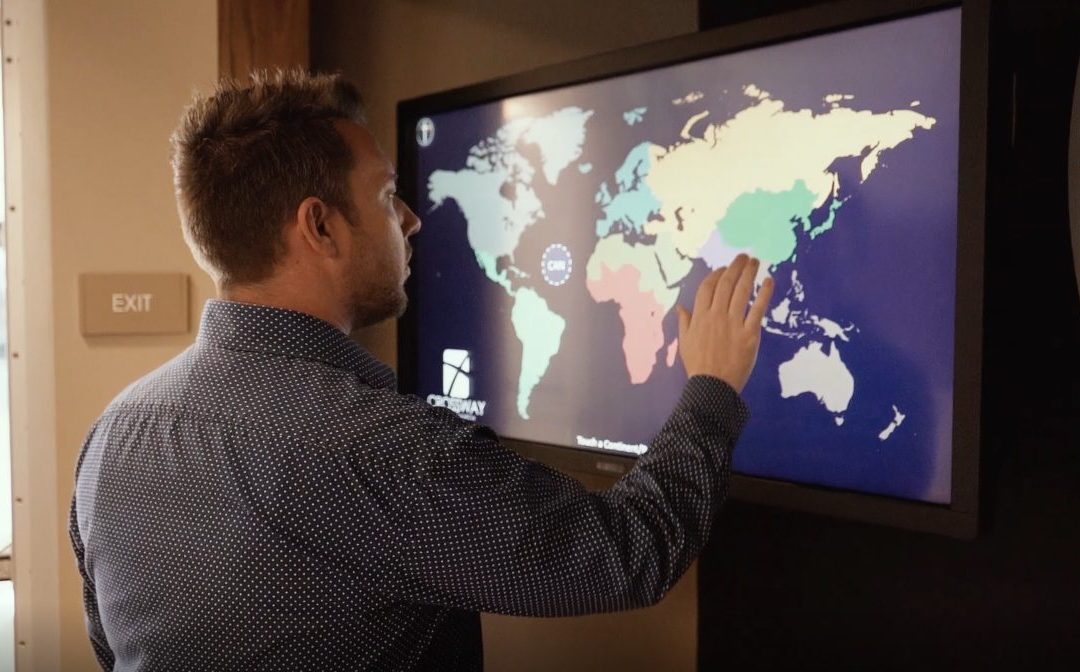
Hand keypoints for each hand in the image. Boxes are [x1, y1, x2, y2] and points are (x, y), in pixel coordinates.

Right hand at [676, 255, 773, 392]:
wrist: (713, 386)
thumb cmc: (698, 365)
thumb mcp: (685, 342)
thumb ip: (685, 322)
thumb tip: (681, 308)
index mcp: (699, 317)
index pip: (707, 287)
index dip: (716, 274)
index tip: (724, 268)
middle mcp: (716, 316)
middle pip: (726, 284)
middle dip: (735, 267)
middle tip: (744, 257)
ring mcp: (733, 323)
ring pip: (741, 292)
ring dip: (749, 273)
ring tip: (755, 262)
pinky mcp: (749, 334)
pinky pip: (758, 309)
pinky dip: (764, 293)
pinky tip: (769, 281)